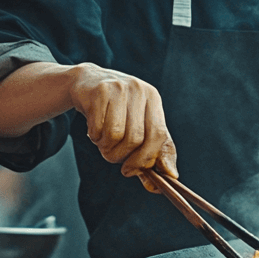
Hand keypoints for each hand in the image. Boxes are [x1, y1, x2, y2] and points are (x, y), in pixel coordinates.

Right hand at [67, 63, 178, 191]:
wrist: (87, 82)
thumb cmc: (116, 110)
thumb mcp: (139, 124)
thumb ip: (156, 150)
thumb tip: (171, 175)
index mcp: (153, 98)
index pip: (159, 135)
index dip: (146, 158)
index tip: (132, 170)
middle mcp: (139, 90)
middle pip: (136, 139)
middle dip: (122, 156)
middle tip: (112, 156)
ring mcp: (119, 88)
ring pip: (115, 135)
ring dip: (106, 148)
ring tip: (102, 141)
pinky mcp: (98, 91)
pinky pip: (98, 129)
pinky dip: (94, 137)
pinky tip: (94, 129)